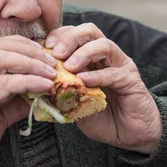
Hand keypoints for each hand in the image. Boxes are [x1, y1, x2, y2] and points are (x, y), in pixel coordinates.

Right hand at [0, 36, 56, 166]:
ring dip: (31, 64)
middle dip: (28, 50)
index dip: (20, 44)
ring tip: (50, 73)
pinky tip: (43, 87)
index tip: (41, 53)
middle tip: (51, 62)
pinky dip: (27, 81)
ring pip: (1, 59)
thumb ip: (15, 101)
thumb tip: (41, 93)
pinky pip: (4, 84)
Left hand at [45, 24, 161, 153]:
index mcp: (91, 57)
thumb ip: (58, 92)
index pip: (74, 33)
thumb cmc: (101, 117)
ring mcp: (120, 65)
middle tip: (56, 53)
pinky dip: (97, 75)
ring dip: (83, 52)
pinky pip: (114, 72)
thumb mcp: (73, 103)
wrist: (130, 135)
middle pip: (89, 31)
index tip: (44, 47)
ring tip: (69, 66)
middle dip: (70, 38)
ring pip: (103, 44)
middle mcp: (106, 56)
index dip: (58, 35)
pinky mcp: (131, 80)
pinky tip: (84, 81)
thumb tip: (34, 85)